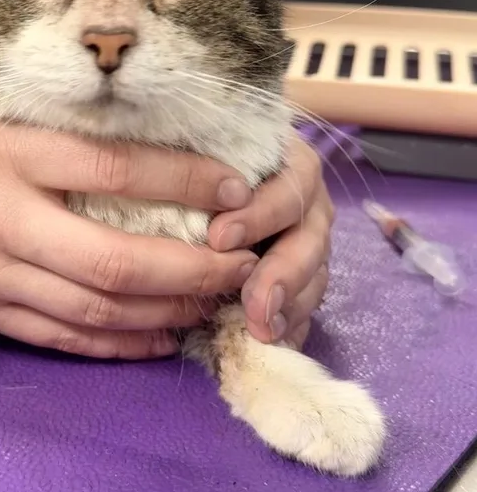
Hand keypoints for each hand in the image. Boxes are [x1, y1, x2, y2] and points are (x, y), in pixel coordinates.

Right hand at [0, 64, 258, 359]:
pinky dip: (113, 344)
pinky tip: (156, 338)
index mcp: (0, 147)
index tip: (234, 189)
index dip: (183, 182)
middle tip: (244, 264)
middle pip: (113, 259)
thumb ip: (24, 75)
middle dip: (192, 270)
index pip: (111, 169)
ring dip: (164, 313)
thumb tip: (100, 56)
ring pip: (92, 309)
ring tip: (215, 304)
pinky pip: (56, 337)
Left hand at [207, 135, 332, 348]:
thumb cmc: (208, 156)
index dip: (259, 214)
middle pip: (309, 239)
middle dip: (283, 274)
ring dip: (290, 306)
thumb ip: (200, 163)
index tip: (218, 238)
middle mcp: (308, 202)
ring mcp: (309, 240)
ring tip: (263, 331)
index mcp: (291, 164)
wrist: (220, 174)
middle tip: (255, 305)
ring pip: (314, 275)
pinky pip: (307, 303)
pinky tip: (273, 342)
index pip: (288, 186)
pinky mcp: (304, 275)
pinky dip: (292, 324)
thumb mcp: (208, 149)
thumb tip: (178, 184)